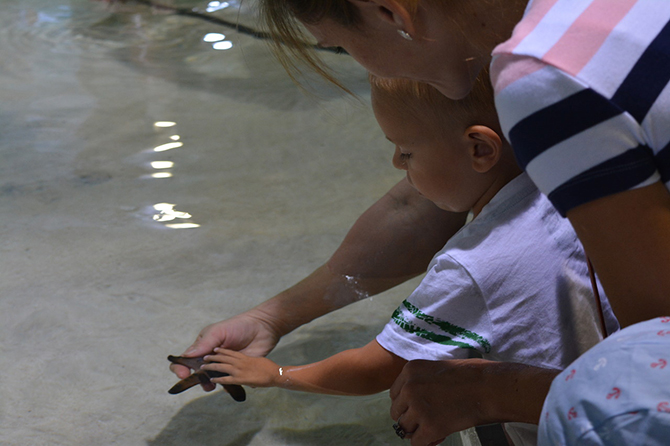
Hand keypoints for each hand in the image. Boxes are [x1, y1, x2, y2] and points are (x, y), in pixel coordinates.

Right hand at [169, 311, 281, 390]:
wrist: (261, 328)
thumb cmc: (238, 326)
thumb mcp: (218, 331)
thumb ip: (204, 344)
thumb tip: (187, 356)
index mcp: (203, 347)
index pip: (185, 360)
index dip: (180, 368)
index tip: (184, 374)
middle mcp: (210, 358)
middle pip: (196, 374)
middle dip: (195, 380)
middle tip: (202, 381)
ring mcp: (223, 366)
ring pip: (210, 381)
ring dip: (209, 385)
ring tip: (212, 386)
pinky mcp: (235, 372)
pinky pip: (227, 383)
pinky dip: (225, 386)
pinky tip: (228, 385)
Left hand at [389, 359, 556, 445]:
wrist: (489, 387)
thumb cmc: (472, 376)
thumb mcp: (438, 368)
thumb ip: (421, 381)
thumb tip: (413, 401)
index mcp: (410, 370)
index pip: (395, 394)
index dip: (406, 404)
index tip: (418, 408)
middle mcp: (409, 387)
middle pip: (396, 412)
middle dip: (411, 418)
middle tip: (427, 420)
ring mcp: (418, 408)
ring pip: (404, 428)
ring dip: (418, 430)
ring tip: (435, 428)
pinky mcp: (430, 427)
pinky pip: (416, 443)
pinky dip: (427, 442)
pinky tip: (439, 436)